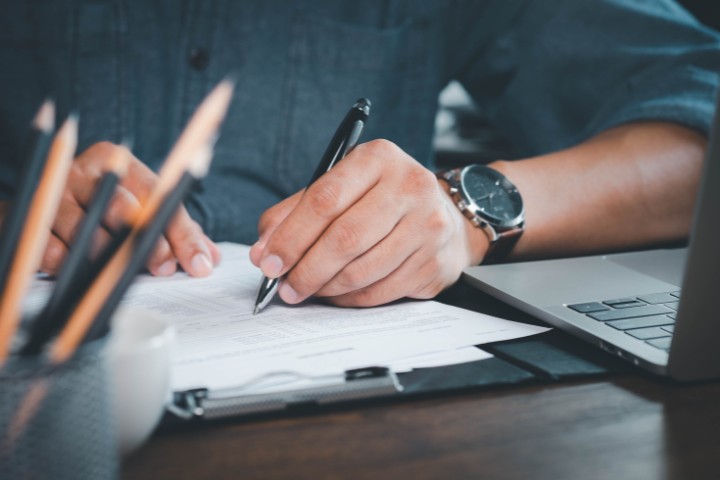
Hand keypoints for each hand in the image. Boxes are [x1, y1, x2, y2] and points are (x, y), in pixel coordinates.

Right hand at [2, 141, 220, 276]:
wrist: (42, 203)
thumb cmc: (104, 209)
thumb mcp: (142, 209)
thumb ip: (177, 230)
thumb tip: (210, 257)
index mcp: (118, 162)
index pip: (158, 195)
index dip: (180, 232)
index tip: (198, 263)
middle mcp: (85, 172)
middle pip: (121, 208)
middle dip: (148, 244)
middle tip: (165, 270)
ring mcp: (52, 193)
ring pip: (85, 229)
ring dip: (109, 259)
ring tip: (122, 277)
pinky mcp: (25, 216)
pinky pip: (50, 248)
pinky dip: (70, 267)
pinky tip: (84, 278)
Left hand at [249, 139, 489, 306]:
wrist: (446, 217)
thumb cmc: (380, 201)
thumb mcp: (341, 188)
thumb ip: (295, 213)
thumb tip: (263, 252)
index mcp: (378, 158)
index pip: (325, 199)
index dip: (291, 236)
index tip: (268, 261)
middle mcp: (409, 187)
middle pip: (345, 238)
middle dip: (306, 270)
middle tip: (286, 287)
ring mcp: (428, 226)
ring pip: (362, 271)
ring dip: (326, 288)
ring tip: (308, 290)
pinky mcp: (434, 263)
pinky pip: (380, 292)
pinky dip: (350, 299)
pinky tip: (337, 294)